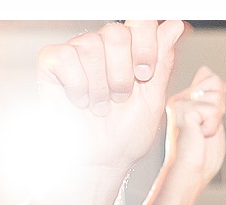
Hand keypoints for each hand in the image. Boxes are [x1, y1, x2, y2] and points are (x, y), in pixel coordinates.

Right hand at [32, 20, 186, 204]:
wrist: (99, 163)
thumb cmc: (124, 136)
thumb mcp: (153, 98)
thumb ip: (163, 60)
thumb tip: (173, 25)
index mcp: (129, 50)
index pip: (140, 20)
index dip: (145, 44)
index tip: (144, 74)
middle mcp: (102, 46)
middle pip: (116, 32)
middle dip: (122, 74)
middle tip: (119, 98)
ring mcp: (76, 52)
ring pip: (91, 45)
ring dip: (100, 86)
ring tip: (99, 106)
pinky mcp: (52, 62)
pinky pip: (66, 57)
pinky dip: (77, 85)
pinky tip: (79, 101)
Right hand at [163, 66, 225, 191]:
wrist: (190, 175)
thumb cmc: (201, 158)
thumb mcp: (213, 122)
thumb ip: (212, 98)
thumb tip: (206, 70)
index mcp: (186, 100)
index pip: (210, 77)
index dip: (219, 99)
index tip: (208, 122)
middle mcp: (180, 98)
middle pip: (216, 82)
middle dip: (219, 108)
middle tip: (206, 129)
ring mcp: (180, 103)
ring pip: (216, 97)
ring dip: (215, 121)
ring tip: (201, 135)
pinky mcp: (183, 110)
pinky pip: (212, 110)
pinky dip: (211, 126)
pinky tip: (199, 136)